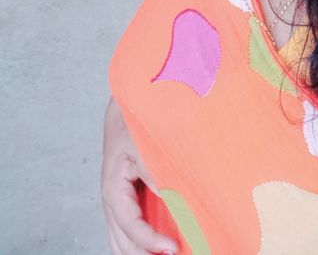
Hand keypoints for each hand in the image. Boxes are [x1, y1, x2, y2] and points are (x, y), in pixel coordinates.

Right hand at [101, 97, 177, 254]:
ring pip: (120, 240)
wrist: (127, 109)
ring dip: (139, 252)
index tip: (173, 248)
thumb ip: (155, 172)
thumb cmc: (134, 125)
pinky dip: (138, 244)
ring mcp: (117, 202)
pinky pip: (128, 230)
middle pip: (122, 241)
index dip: (150, 241)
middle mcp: (112, 200)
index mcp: (113, 188)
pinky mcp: (126, 200)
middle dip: (142, 254)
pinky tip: (156, 249)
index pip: (130, 226)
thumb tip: (169, 199)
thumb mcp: (143, 146)